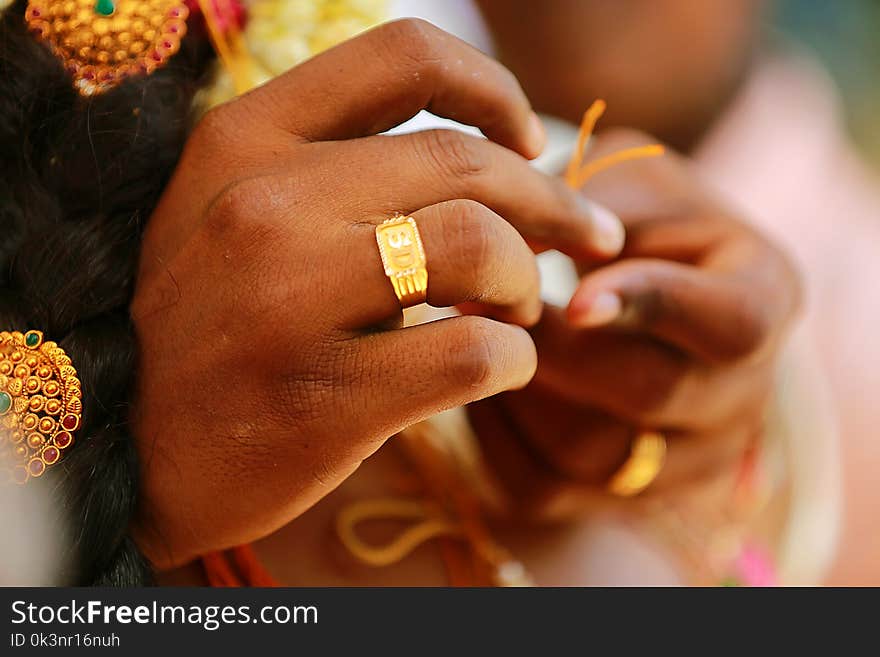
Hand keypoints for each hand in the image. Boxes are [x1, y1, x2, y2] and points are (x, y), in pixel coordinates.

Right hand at [129, 20, 623, 568]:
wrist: (122, 447)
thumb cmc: (204, 324)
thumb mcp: (234, 214)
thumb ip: (336, 173)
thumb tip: (491, 163)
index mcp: (243, 140)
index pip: (406, 58)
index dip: (493, 91)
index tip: (528, 144)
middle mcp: (262, 204)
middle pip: (468, 162)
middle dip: (552, 202)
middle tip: (578, 239)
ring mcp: (285, 303)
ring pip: (479, 246)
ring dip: (526, 279)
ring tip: (520, 309)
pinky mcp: (320, 400)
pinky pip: (472, 354)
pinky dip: (513, 359)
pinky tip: (499, 367)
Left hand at [469, 130, 801, 517]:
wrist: (637, 289)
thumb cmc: (631, 222)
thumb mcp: (624, 185)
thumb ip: (585, 204)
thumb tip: (509, 242)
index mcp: (765, 297)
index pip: (731, 322)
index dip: (651, 307)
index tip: (574, 296)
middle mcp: (740, 393)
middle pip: (651, 393)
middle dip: (554, 346)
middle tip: (481, 299)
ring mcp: (687, 457)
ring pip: (591, 454)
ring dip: (516, 390)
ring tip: (478, 335)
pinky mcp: (625, 495)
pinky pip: (543, 488)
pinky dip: (495, 436)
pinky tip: (483, 382)